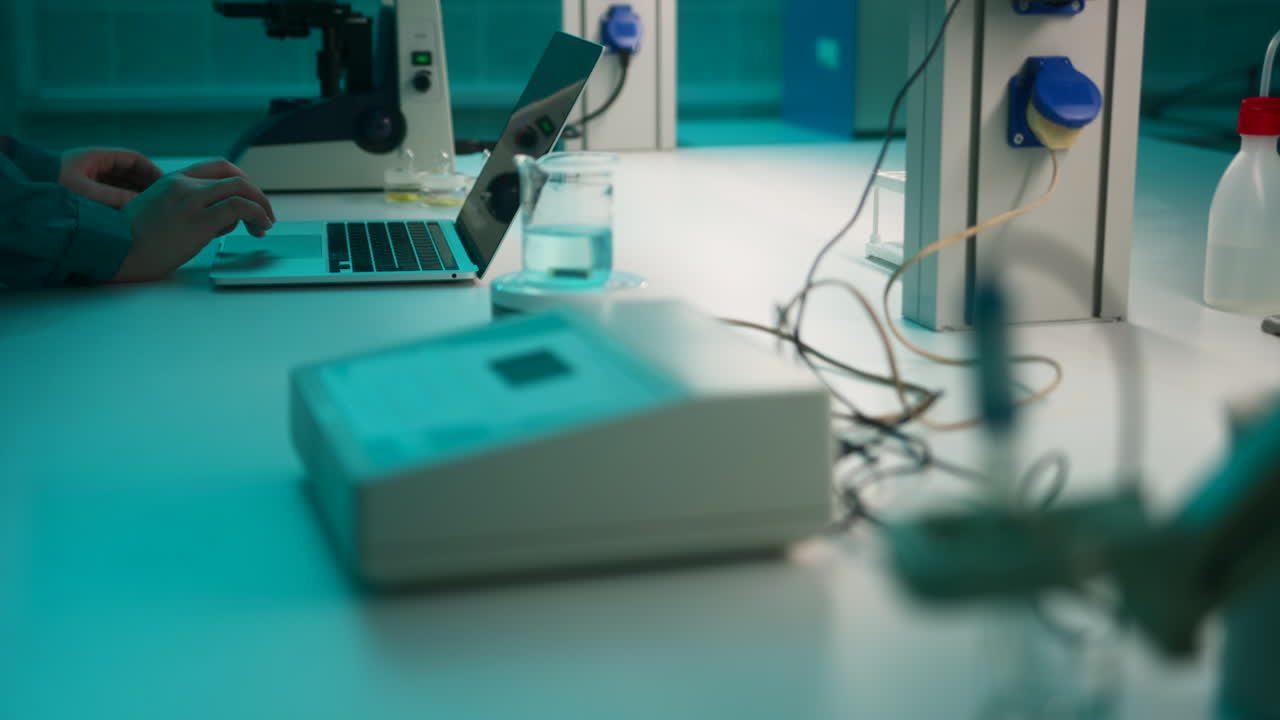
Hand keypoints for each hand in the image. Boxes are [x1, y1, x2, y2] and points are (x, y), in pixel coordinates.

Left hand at [60, 147, 164, 207]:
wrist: (25, 195)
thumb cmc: (51, 186)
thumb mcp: (86, 192)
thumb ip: (115, 197)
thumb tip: (141, 204)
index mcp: (97, 157)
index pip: (134, 159)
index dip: (152, 170)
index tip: (167, 186)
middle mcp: (96, 165)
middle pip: (130, 172)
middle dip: (147, 185)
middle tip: (163, 202)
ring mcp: (91, 177)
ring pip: (122, 183)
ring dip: (136, 194)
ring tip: (150, 210)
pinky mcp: (86, 190)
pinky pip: (112, 193)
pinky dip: (124, 201)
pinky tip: (132, 214)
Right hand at [113, 160, 276, 282]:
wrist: (112, 252)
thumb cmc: (132, 243)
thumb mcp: (159, 214)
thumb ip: (190, 210)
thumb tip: (224, 221)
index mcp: (172, 180)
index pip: (218, 167)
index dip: (241, 181)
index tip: (249, 199)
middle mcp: (183, 185)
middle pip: (234, 176)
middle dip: (256, 194)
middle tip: (264, 215)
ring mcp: (191, 201)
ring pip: (241, 189)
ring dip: (261, 206)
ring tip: (265, 225)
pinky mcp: (198, 221)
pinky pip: (240, 208)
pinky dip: (258, 215)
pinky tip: (260, 228)